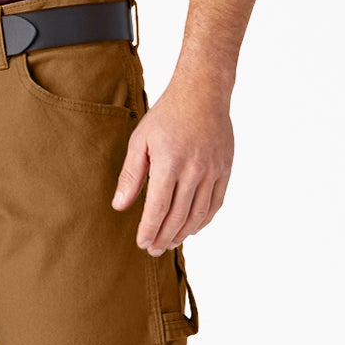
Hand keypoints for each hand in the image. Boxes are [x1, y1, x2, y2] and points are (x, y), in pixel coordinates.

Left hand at [113, 74, 232, 252]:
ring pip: (199, 213)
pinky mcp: (225, 169)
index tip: (142, 243)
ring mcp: (213, 170)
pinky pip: (216, 203)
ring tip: (170, 243)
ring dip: (183, 233)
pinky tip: (192, 228)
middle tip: (153, 250)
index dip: (149, 229)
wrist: (203, 94)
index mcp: (169, 162)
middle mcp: (194, 169)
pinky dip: (204, 220)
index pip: (158, 208)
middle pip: (178, 216)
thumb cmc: (167, 116)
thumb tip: (120, 206)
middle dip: (164, 237)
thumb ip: (131, 176)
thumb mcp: (140, 141)